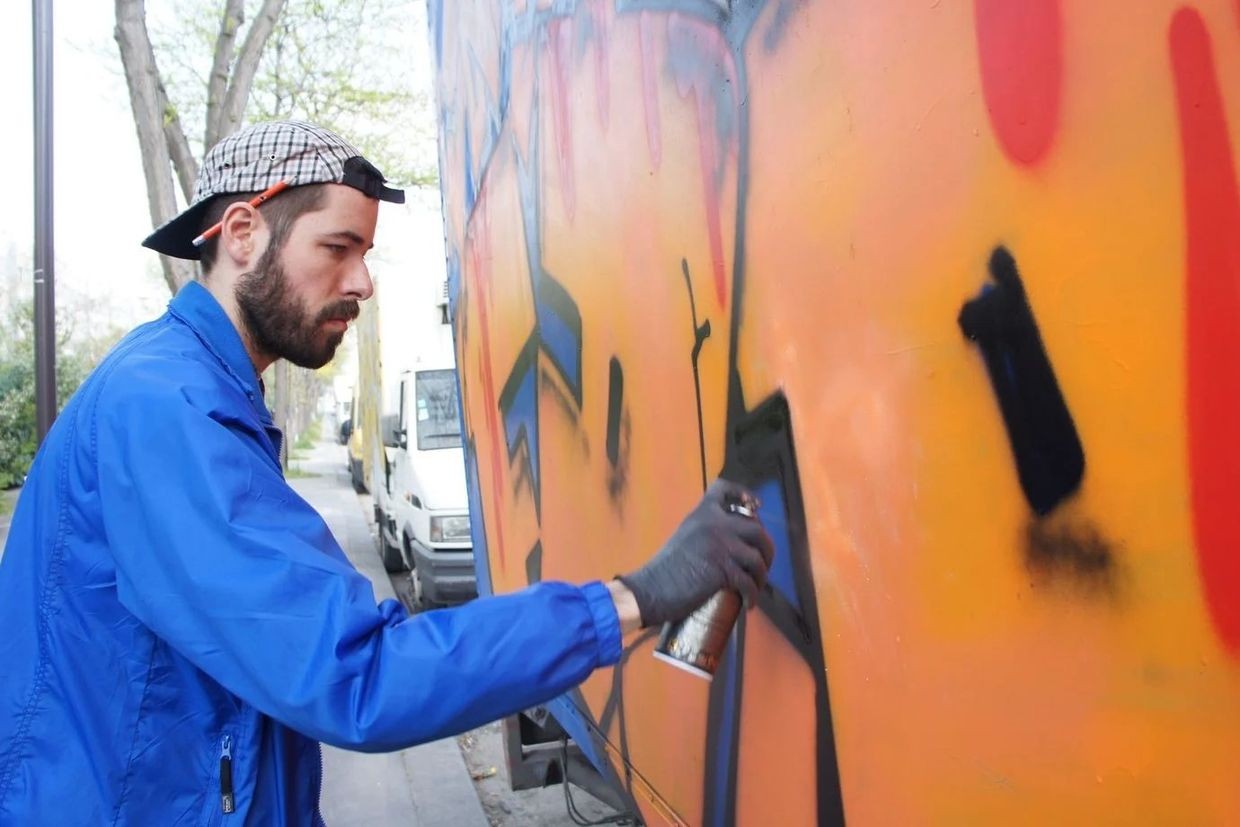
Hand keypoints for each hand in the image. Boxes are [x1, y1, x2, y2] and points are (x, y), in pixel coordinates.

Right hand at [618, 479, 774, 627]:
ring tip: (755, 587)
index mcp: (701, 513)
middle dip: (766, 549)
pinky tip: (749, 603)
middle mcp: (714, 524)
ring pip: (758, 558)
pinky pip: (749, 582)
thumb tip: (728, 544)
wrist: (650, 589)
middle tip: (763, 564)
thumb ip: (703, 533)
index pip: (723, 489)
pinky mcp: (723, 570)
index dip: (743, 494)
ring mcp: (720, 545)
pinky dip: (753, 595)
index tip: (756, 506)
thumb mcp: (684, 538)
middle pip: (756, 529)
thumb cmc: (663, 569)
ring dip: (762, 576)